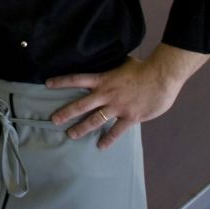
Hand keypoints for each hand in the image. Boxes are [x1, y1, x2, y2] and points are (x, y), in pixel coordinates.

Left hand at [46, 46, 208, 148]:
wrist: (162, 76)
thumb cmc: (144, 68)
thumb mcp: (122, 63)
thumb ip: (112, 68)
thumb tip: (107, 62)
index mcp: (103, 79)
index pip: (77, 79)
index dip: (61, 81)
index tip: (47, 84)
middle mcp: (106, 94)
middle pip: (81, 105)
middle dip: (66, 113)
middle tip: (53, 120)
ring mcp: (117, 107)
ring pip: (95, 120)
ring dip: (82, 128)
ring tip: (71, 135)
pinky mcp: (130, 117)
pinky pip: (116, 131)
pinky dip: (108, 139)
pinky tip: (101, 146)